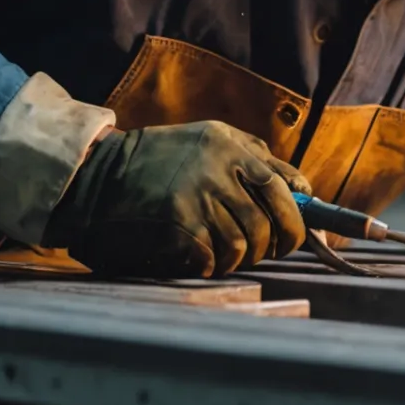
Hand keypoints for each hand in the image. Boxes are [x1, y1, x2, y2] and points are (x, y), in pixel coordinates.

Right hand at [43, 121, 310, 277]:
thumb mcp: (210, 140)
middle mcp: (216, 169)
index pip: (281, 186)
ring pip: (243, 245)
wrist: (100, 175)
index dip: (298, 218)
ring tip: (228, 252)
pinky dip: (214, 265)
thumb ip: (256, 157)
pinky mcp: (177, 224)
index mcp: (228, 145)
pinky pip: (214, 258)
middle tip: (269, 251)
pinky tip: (203, 256)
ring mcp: (196, 197)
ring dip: (241, 258)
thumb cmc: (164, 159)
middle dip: (275, 245)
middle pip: (267, 223)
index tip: (302, 236)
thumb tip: (304, 190)